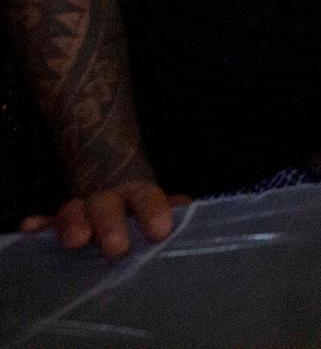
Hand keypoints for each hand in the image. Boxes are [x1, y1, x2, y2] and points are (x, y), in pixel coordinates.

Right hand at [20, 178, 188, 259]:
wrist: (111, 176)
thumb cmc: (142, 208)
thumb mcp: (159, 206)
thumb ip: (171, 209)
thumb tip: (186, 210)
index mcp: (138, 194)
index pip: (147, 197)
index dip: (153, 211)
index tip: (160, 231)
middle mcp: (109, 199)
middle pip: (106, 205)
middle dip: (110, 225)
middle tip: (116, 248)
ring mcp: (83, 208)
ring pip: (75, 210)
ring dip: (74, 224)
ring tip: (77, 241)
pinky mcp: (60, 221)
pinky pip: (49, 221)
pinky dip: (41, 225)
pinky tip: (30, 228)